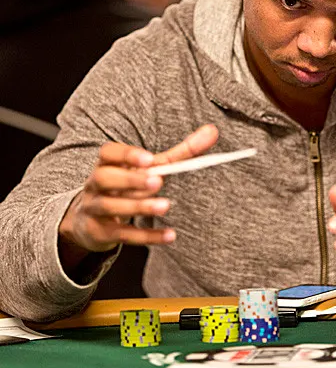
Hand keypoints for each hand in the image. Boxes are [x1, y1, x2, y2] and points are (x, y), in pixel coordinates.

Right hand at [59, 124, 218, 252]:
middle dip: (131, 180)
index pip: (108, 153)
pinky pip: (123, 234)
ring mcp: (95, 209)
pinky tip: (169, 235)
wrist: (90, 220)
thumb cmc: (127, 186)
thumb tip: (213, 131)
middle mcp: (96, 184)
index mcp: (107, 164)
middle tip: (157, 182)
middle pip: (105, 178)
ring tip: (165, 206)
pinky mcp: (101, 232)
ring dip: (139, 207)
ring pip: (111, 207)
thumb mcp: (149, 169)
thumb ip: (180, 152)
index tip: (149, 158)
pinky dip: (146, 236)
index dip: (126, 155)